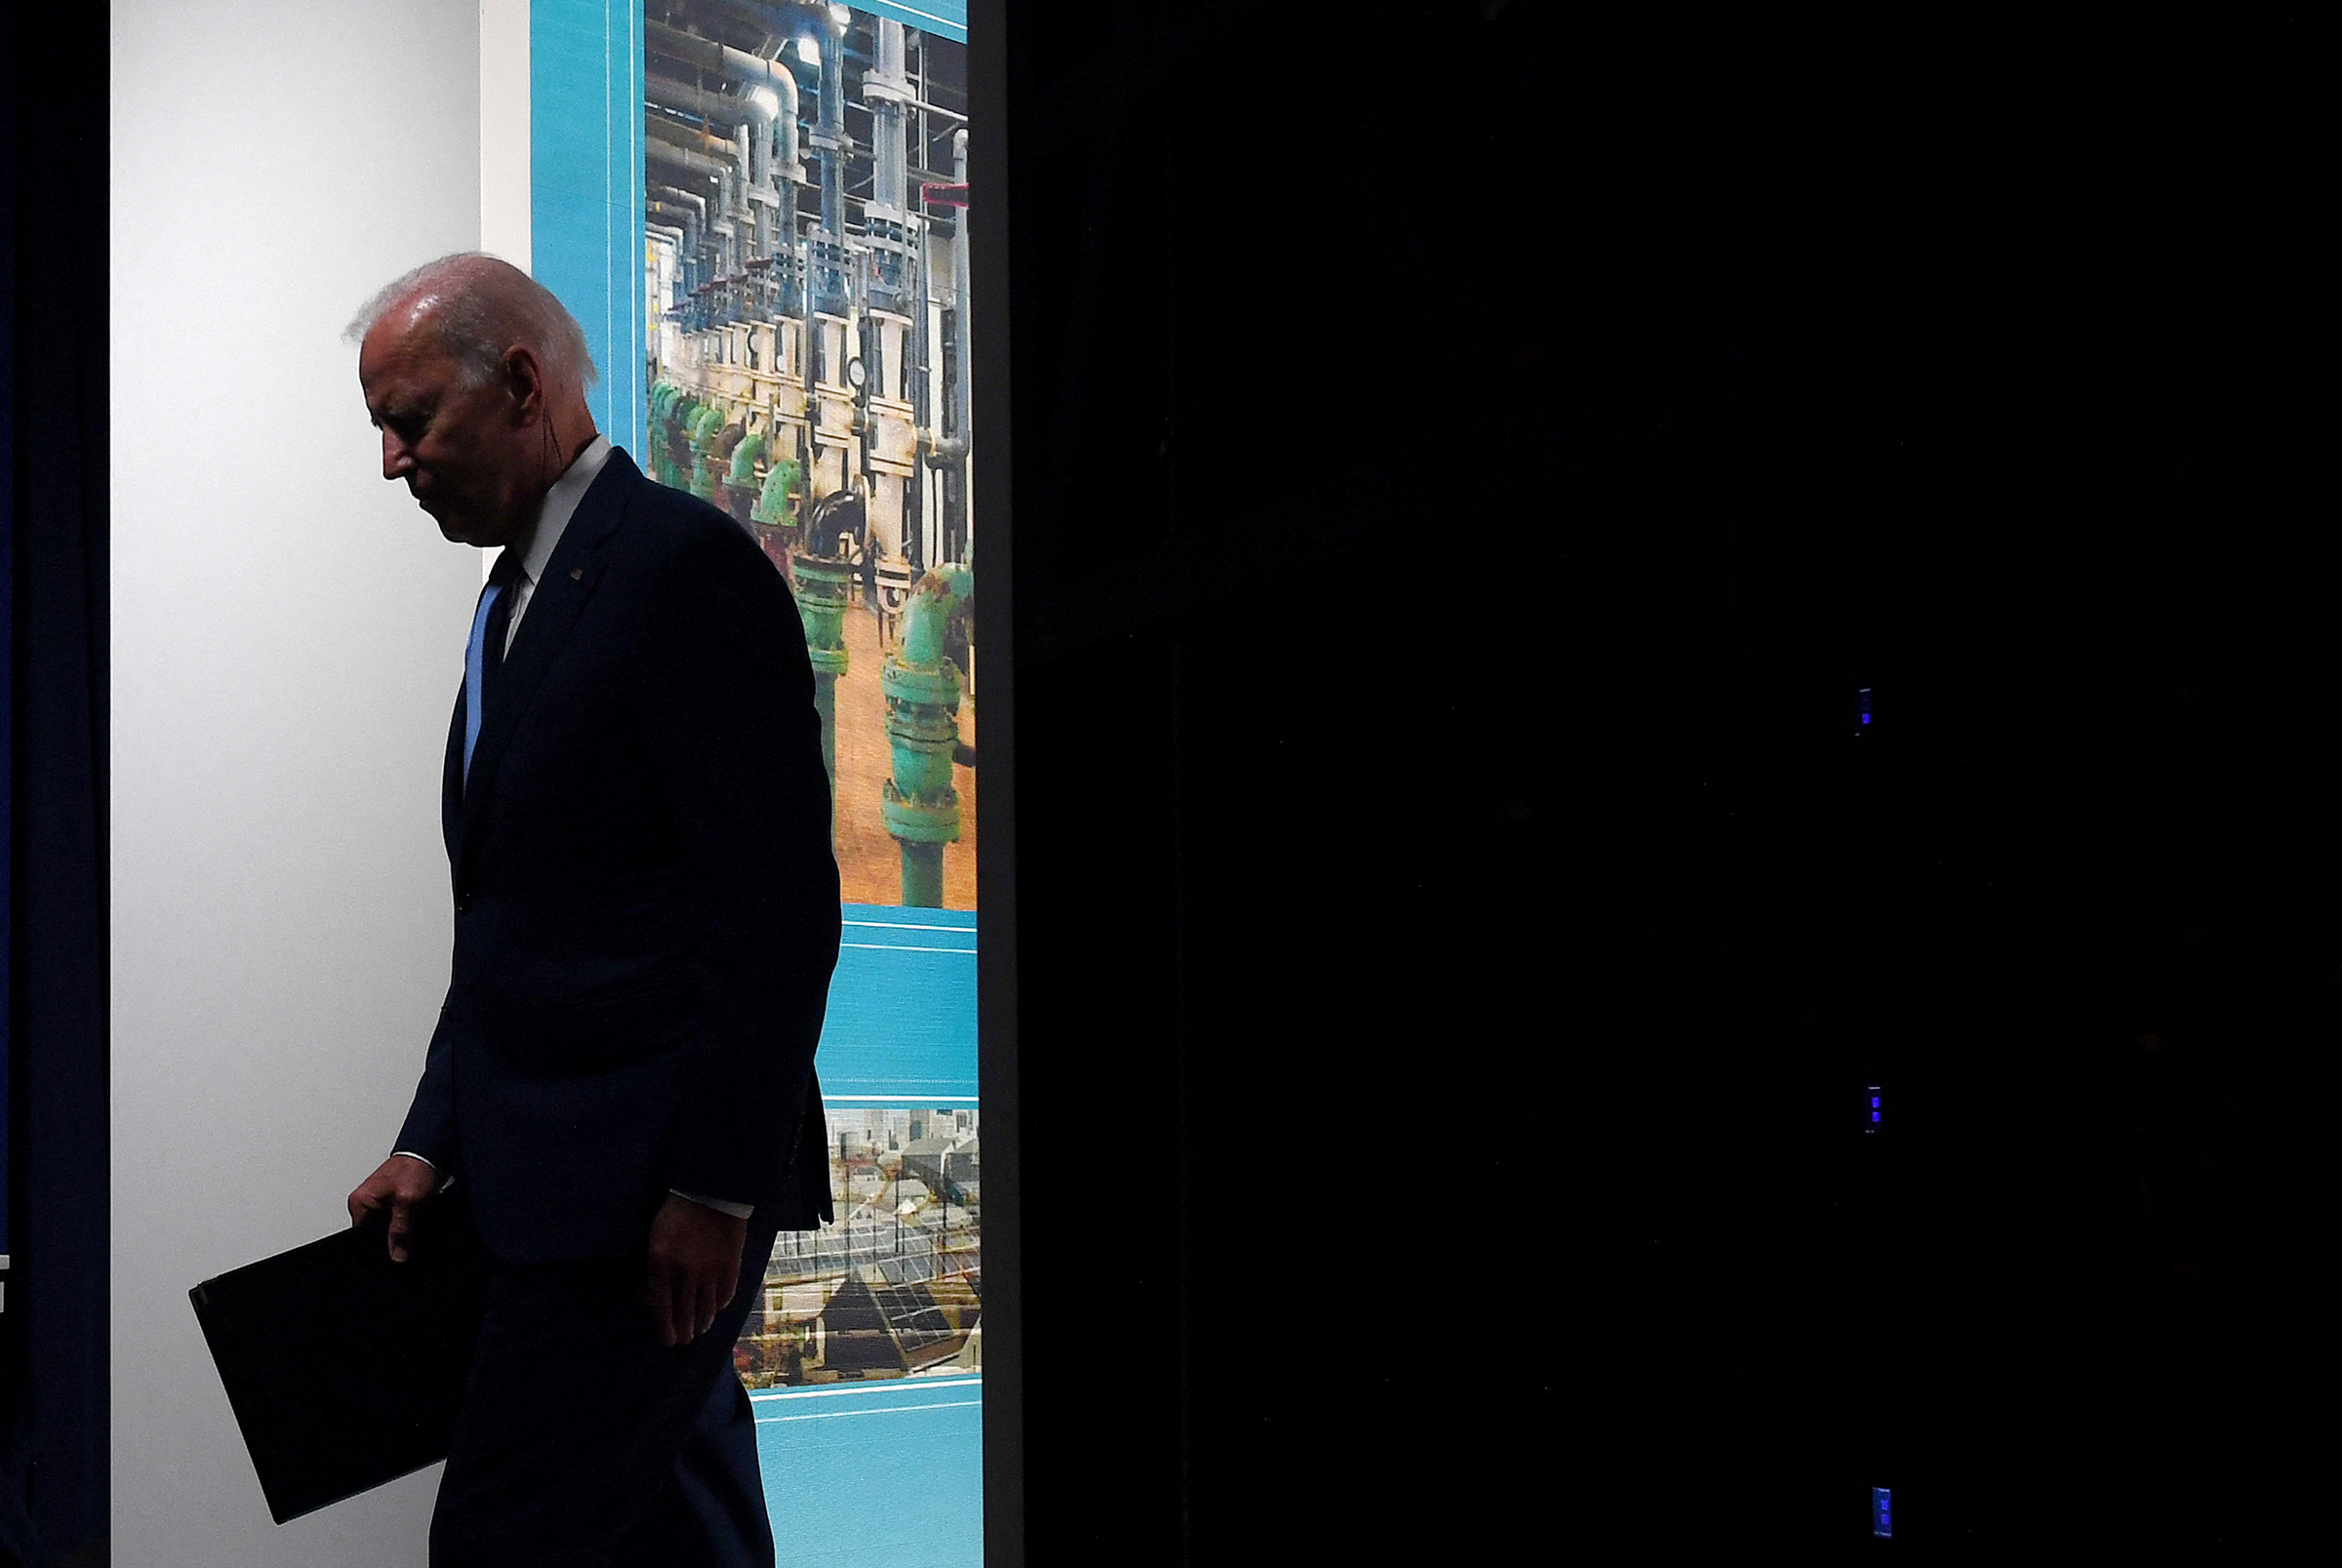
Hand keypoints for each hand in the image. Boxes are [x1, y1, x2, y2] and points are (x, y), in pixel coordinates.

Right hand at [347, 1154, 439, 1262]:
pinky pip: (397, 1220)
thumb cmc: (415, 1167)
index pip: (362, 1239)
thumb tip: (396, 1255)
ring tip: (414, 1221)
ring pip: (389, 1229)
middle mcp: (366, 1203)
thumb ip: (400, 1231)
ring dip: (402, 1231)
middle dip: (392, 1239)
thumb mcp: (408, 1202)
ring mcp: (380, 1202)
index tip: (395, 1253)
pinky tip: (417, 1219)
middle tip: (408, 1236)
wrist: (432, 1149)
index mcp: (360, 1203)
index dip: (379, 1249)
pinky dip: (408, 1222)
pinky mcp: (394, 1200)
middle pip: (376, 1235)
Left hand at [644, 1194, 748, 1347]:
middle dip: (685, 1331)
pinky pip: (725, 1294)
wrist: (711, 1192)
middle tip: (685, 1340)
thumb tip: (653, 1298)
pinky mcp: (731, 1265)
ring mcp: (710, 1269)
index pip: (662, 1306)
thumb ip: (654, 1269)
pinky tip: (717, 1307)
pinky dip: (720, 1304)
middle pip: (685, 1313)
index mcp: (661, 1262)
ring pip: (707, 1308)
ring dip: (703, 1322)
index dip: (665, 1327)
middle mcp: (685, 1271)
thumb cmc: (676, 1214)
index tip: (668, 1340)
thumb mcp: (655, 1238)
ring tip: (702, 1328)